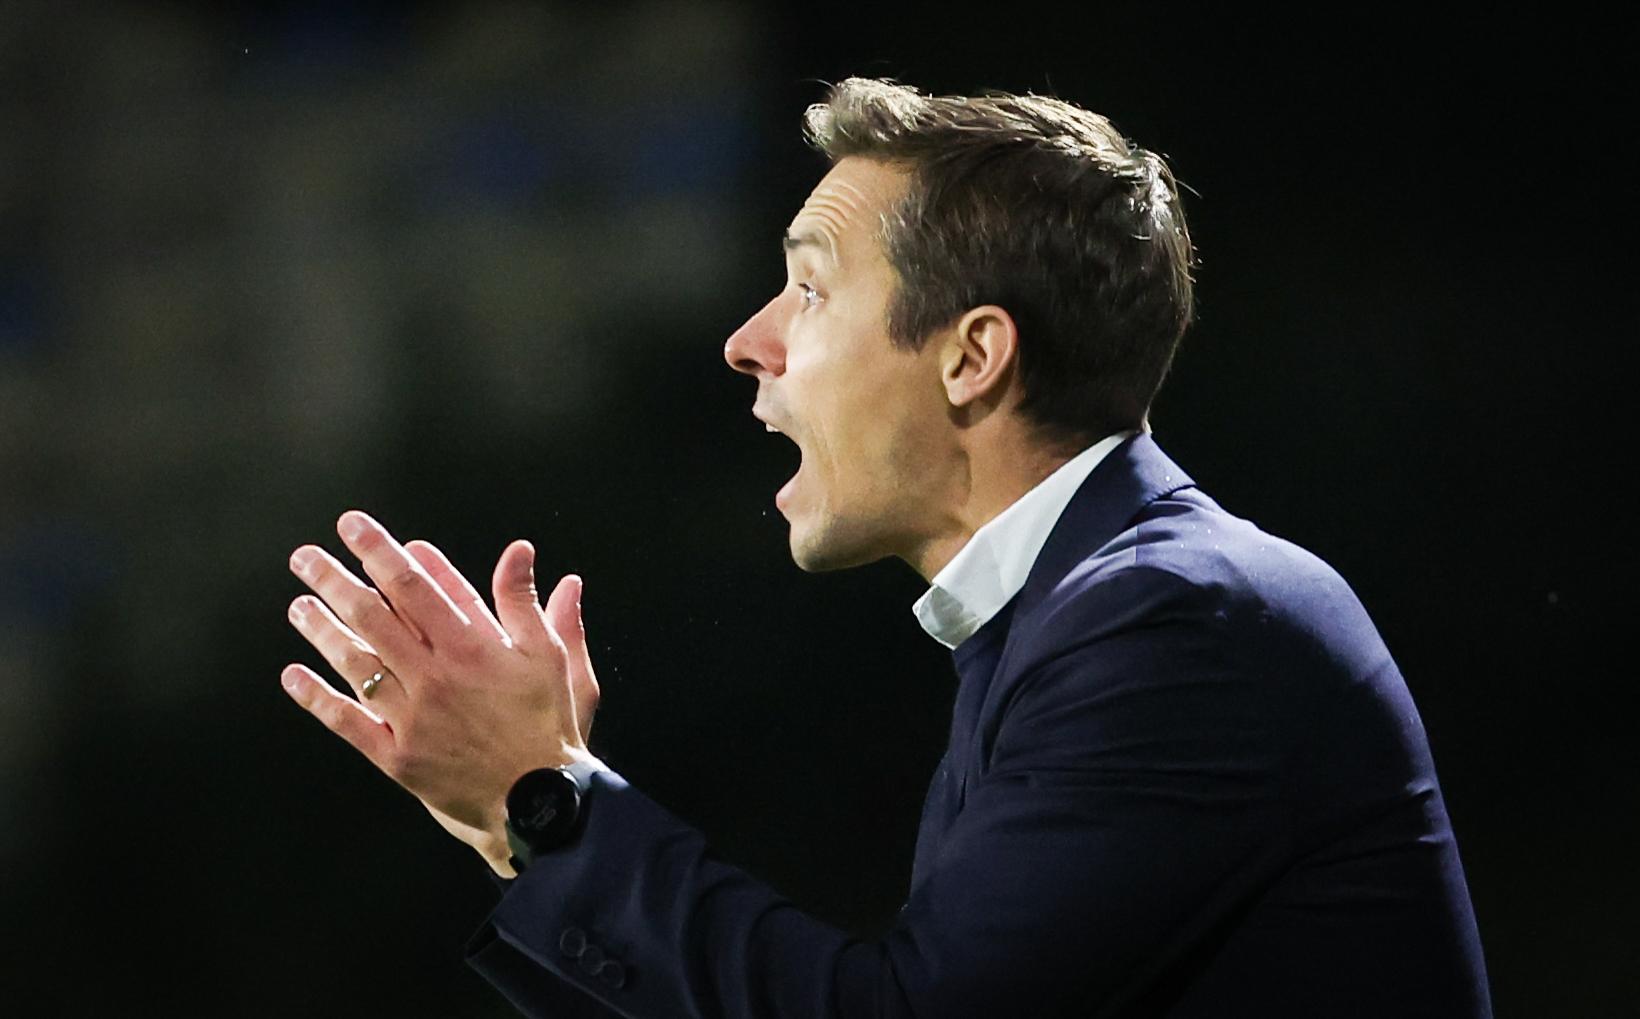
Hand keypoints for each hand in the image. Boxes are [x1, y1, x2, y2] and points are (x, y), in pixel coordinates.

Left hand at [281, 510, 601, 869]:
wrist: (540, 803)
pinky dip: (318, 698)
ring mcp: (411, 717)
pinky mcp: (397, 755)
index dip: (381, 552)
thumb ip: (525, 602)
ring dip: (322, 630)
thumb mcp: (550, 655)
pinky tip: (293, 676)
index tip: (355, 529)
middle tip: (306, 557)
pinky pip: (348, 722)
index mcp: (472, 646)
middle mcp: (434, 676)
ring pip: (356, 663)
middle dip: (335, 580)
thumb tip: (520, 551)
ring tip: (298, 605)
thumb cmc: (548, 724)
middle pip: (373, 616)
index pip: (416, 586)